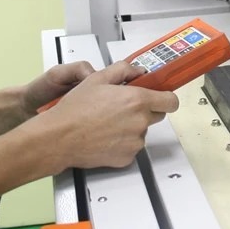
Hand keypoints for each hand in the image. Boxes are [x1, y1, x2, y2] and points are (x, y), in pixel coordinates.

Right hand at [34, 61, 179, 168]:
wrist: (59, 137)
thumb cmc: (75, 108)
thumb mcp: (97, 79)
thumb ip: (123, 70)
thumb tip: (139, 71)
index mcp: (137, 100)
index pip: (171, 101)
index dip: (166, 98)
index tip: (159, 97)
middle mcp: (140, 122)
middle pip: (157, 116)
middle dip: (145, 111)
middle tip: (122, 108)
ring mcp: (135, 142)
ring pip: (142, 132)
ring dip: (131, 128)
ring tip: (107, 124)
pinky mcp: (126, 158)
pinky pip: (131, 147)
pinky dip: (122, 143)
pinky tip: (104, 137)